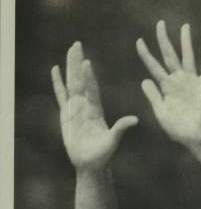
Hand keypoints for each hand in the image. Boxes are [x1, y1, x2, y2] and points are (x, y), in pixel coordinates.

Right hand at [51, 42, 137, 169]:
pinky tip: (55, 69)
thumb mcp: (113, 140)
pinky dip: (57, 83)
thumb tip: (135, 120)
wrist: (90, 164)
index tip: (86, 62)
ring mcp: (75, 108)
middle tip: (77, 44)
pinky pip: (61, 95)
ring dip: (69, 67)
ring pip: (71, 83)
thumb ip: (121, 128)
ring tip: (69, 51)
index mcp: (96, 109)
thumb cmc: (103, 154)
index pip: (92, 88)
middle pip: (80, 79)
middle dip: (78, 62)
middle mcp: (86, 105)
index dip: (88, 76)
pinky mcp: (66, 114)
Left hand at [136, 21, 200, 147]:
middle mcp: (177, 81)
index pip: (153, 66)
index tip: (139, 41)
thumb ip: (153, 96)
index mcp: (166, 87)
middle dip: (163, 40)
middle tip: (160, 23)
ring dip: (185, 42)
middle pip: (169, 55)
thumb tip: (144, 80)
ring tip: (185, 26)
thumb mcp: (161, 112)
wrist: (194, 138)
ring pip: (187, 57)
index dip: (146, 54)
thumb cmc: (177, 129)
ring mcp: (191, 82)